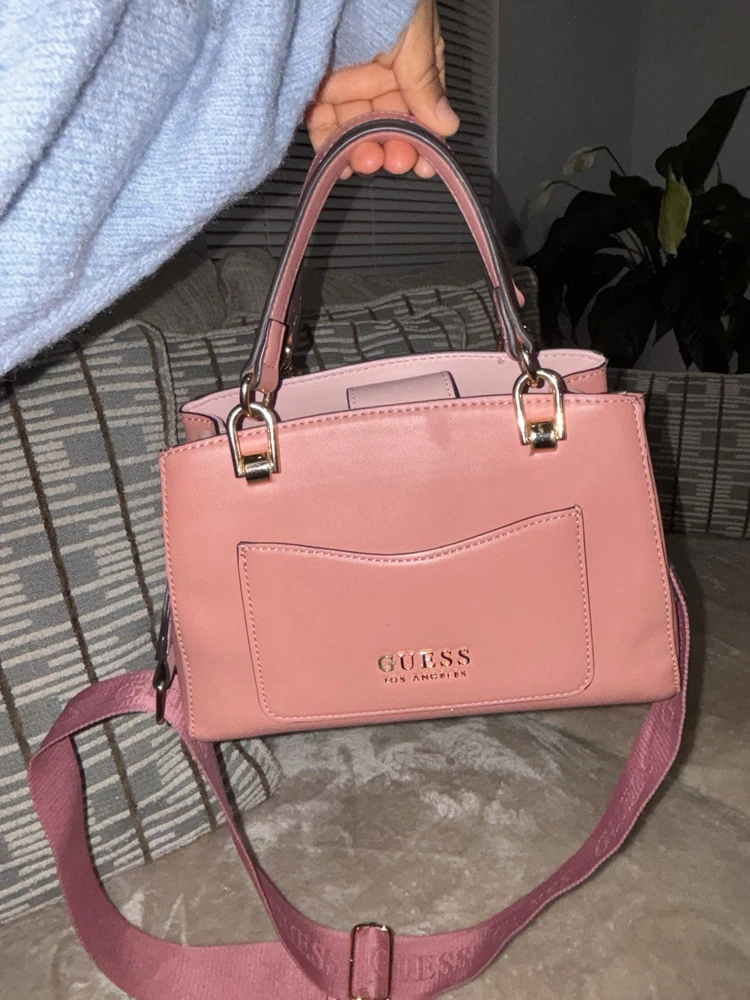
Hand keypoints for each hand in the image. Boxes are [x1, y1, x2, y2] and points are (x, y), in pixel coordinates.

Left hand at [305, 0, 458, 178]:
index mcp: (411, 59)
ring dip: (360, 150)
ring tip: (361, 161)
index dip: (422, 140)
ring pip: (355, 127)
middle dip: (390, 148)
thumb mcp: (414, 30)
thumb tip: (446, 124)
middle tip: (389, 161)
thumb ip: (425, 79)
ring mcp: (346, 75)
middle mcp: (380, 71)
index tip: (423, 164)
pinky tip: (334, 157)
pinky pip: (320, 118)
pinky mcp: (312, 78)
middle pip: (387, 124)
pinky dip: (327, 141)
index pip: (421, 110)